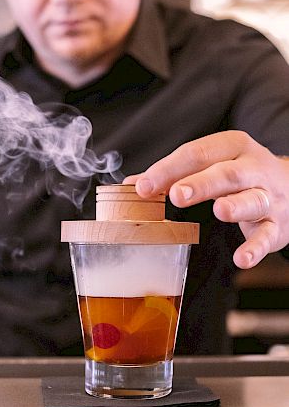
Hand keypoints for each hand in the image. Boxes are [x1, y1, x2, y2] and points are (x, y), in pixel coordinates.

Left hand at [123, 131, 288, 268]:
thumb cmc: (238, 176)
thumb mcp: (210, 165)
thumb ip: (173, 175)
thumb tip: (133, 184)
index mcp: (230, 147)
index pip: (197, 153)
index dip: (168, 169)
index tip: (144, 186)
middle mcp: (252, 168)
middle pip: (226, 173)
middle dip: (201, 183)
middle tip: (176, 194)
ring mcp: (267, 196)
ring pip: (252, 199)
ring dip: (236, 206)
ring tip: (219, 211)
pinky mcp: (277, 224)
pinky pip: (267, 236)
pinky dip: (256, 248)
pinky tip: (241, 258)